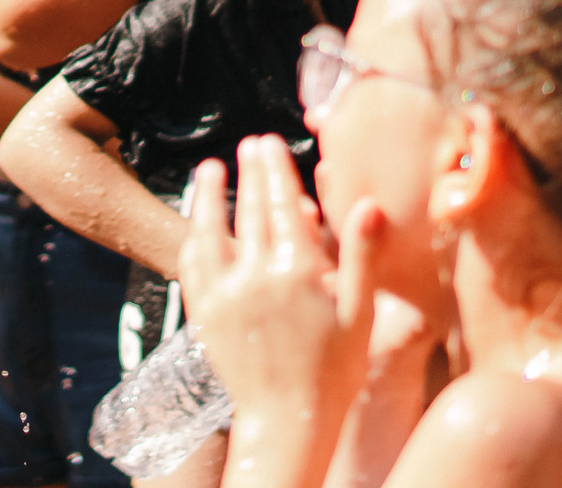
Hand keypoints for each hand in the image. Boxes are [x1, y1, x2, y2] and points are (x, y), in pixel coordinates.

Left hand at [178, 140, 382, 446]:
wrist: (290, 419)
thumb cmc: (335, 371)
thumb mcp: (358, 313)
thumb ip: (361, 255)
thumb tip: (368, 205)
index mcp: (297, 271)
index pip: (282, 205)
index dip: (275, 170)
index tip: (269, 142)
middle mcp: (255, 275)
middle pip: (249, 210)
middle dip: (249, 172)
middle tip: (248, 144)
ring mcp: (224, 293)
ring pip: (212, 230)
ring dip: (211, 196)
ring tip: (212, 169)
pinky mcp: (203, 312)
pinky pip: (193, 263)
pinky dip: (194, 236)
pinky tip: (198, 224)